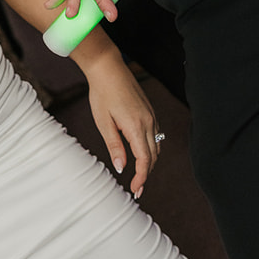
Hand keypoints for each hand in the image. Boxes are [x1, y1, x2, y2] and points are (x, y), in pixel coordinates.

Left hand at [84, 50, 162, 195]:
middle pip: (153, 156)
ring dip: (150, 162)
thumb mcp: (104, 123)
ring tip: (139, 174)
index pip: (144, 160)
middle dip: (146, 174)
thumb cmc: (102, 94)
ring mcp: (151, 116)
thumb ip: (114, 146)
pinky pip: (156, 135)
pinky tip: (141, 153)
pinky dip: (151, 148)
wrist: (108, 69)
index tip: (135, 190)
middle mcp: (148, 122)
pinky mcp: (150, 112)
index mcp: (136, 127)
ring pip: (156, 146)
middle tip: (136, 188)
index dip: (142, 177)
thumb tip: (122, 168)